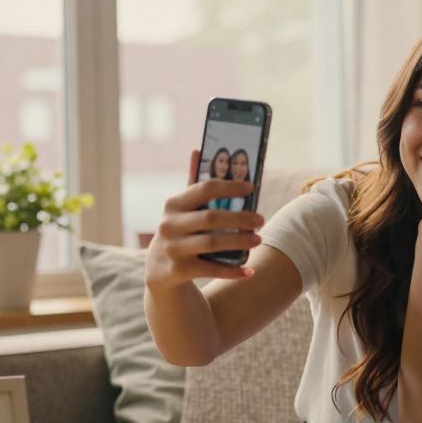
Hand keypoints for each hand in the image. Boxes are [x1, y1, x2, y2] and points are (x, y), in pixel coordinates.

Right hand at [145, 149, 263, 289]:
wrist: (160, 272)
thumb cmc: (180, 232)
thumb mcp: (182, 209)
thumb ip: (192, 183)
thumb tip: (197, 149)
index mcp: (173, 204)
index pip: (204, 188)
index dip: (230, 187)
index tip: (251, 188)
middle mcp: (169, 225)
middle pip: (211, 217)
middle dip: (240, 218)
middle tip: (261, 220)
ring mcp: (173, 248)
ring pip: (212, 243)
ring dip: (239, 241)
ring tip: (258, 240)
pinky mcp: (178, 270)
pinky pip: (210, 269)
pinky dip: (232, 270)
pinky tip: (249, 270)